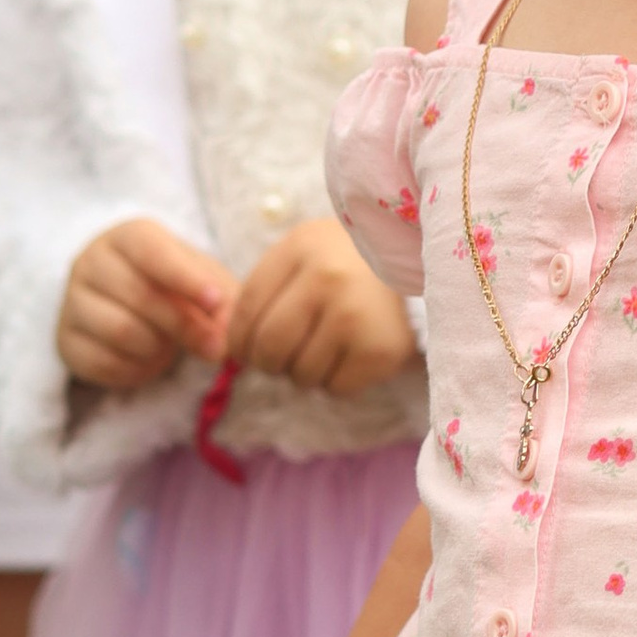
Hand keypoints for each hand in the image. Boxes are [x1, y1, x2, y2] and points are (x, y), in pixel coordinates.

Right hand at [58, 217, 233, 389]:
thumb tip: (224, 344)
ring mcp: (72, 301)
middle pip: (140, 297)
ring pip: (121, 331)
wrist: (131, 299)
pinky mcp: (65, 340)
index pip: (153, 253)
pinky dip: (137, 368)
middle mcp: (91, 262)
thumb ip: (223, 304)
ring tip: (171, 344)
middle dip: (183, 325)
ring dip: (158, 347)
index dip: (186, 278)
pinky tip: (149, 358)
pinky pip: (105, 363)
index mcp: (127, 236)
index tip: (215, 300)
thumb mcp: (204, 279)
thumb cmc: (175, 283)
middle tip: (212, 346)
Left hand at [225, 218, 416, 398]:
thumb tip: (226, 352)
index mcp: (301, 247)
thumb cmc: (340, 266)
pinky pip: (335, 389)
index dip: (238, 340)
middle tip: (280, 358)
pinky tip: (347, 356)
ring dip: (304, 372)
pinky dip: (335, 381)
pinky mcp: (380, 350)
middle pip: (270, 348)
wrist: (410, 266)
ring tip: (321, 348)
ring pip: (301, 374)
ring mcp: (356, 315)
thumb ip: (260, 294)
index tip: (244, 350)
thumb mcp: (299, 257)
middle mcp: (328, 279)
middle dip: (268, 363)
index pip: (246, 310)